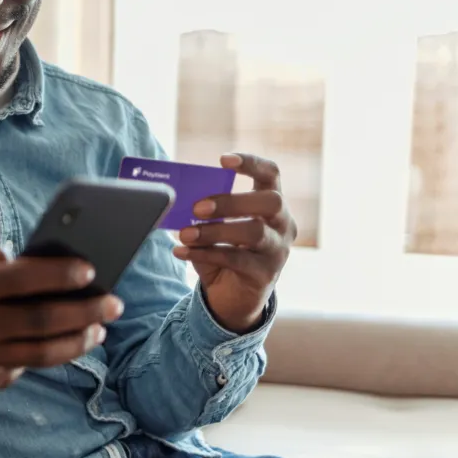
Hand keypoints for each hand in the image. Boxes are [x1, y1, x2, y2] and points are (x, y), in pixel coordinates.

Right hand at [0, 238, 123, 398]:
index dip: (66, 276)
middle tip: (113, 304)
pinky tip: (45, 349)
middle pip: (45, 320)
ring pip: (38, 356)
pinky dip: (32, 361)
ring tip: (95, 334)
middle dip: (87, 311)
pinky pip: (9, 375)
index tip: (91, 272)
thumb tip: (23, 262)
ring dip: (74, 343)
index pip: (29, 280)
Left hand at [173, 153, 297, 332]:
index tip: (223, 159)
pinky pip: (236, 259)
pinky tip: (181, 252)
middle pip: (270, 201)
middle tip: (197, 207)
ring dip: (214, 230)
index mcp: (271, 205)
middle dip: (232, 200)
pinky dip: (205, 254)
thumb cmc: (224, 252)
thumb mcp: (215, 227)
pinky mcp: (266, 274)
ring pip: (254, 232)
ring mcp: (278, 250)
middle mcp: (283, 224)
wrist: (233, 297)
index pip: (271, 174)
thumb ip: (203, 212)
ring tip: (184, 234)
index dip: (251, 163)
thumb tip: (175, 196)